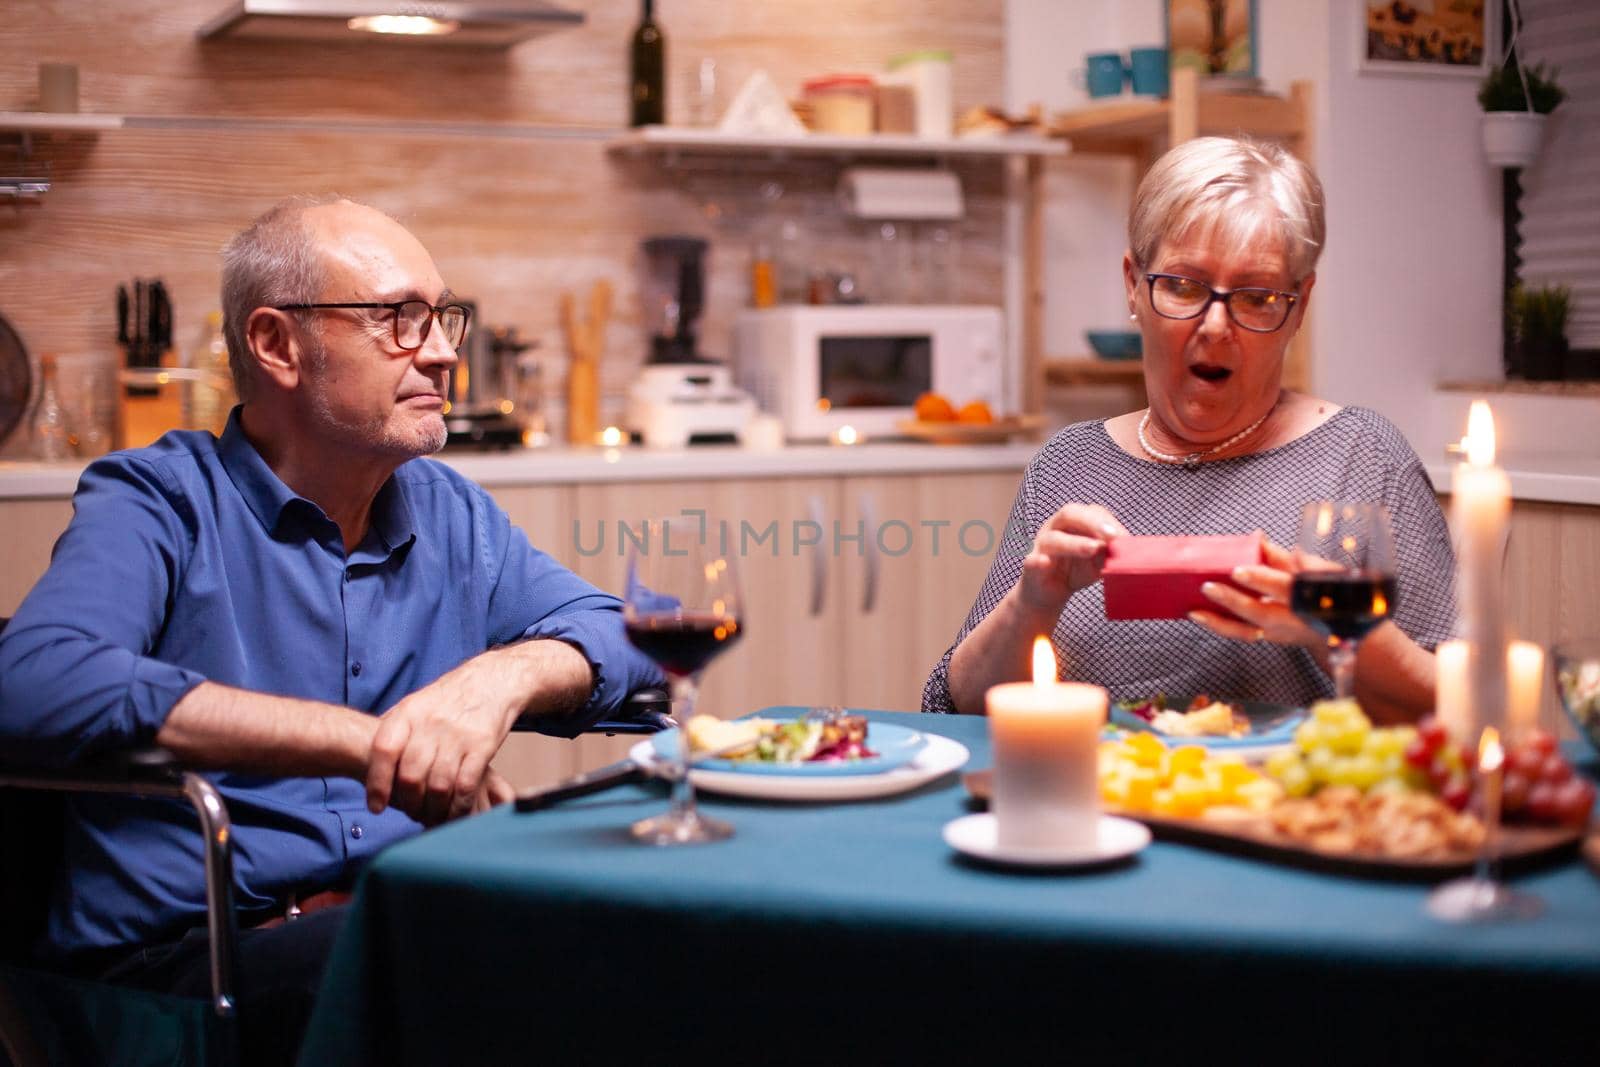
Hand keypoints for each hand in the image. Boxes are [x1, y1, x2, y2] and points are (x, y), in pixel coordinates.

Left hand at [366, 656, 521, 825]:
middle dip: (408, 802)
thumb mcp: (415, 703)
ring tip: (431, 816)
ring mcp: (458, 736)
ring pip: (438, 785)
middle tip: (411, 812)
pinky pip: (465, 785)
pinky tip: (455, 810)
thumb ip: (394, 729)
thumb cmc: (450, 697)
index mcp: (409, 713)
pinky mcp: (482, 746)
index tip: (376, 806)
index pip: (384, 750)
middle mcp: (431, 723)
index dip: (377, 782)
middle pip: (410, 774)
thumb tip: (370, 759)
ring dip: (433, 809)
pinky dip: (458, 806)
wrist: (492, 680)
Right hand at [1017, 504, 1126, 613]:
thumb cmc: (1075, 571)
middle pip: (1070, 514)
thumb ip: (1108, 552)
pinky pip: (1032, 561)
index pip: (1091, 512)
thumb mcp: (1097, 561)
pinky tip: (1045, 562)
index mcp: (1072, 523)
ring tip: (1093, 548)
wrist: (1048, 594)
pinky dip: (1038, 561)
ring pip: (1054, 539)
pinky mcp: (1031, 568)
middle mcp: (1055, 529)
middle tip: (1114, 536)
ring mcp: (1041, 547)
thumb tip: (1128, 549)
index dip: (1109, 522)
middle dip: (1094, 523)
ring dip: (1074, 543)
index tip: (1126, 538)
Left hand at [1190, 538, 1322, 651]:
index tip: (1238, 570)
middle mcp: (1293, 618)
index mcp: (1306, 595)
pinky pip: (1241, 635)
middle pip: (1261, 613)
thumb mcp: (1312, 569)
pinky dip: (1219, 626)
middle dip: (1233, 601)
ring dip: (1219, 622)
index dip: (1260, 579)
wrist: (1333, 627)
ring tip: (1195, 611)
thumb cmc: (1319, 590)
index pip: (1284, 588)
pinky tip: (1200, 616)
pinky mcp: (1268, 639)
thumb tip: (1257, 538)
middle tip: (1208, 587)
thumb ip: (1281, 556)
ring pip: (1247, 632)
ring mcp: (1279, 632)